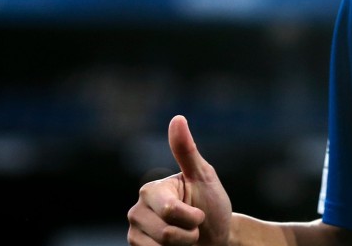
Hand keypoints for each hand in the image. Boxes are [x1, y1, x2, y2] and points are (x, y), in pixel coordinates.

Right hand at [127, 115, 232, 245]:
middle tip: (193, 227)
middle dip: (189, 233)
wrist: (216, 236)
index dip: (192, 217)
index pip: (170, 211)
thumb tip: (177, 118)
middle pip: (166, 232)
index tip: (200, 213)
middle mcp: (137, 210)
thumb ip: (187, 151)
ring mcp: (135, 232)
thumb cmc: (212, 205)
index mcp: (152, 190)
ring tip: (186, 238)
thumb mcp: (204, 177)